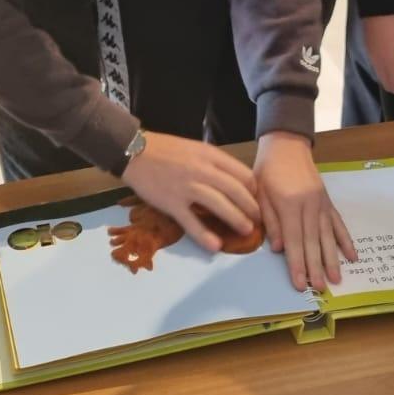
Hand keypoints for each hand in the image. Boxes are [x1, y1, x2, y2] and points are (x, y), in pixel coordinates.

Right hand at [122, 132, 261, 254]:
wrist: (135, 151)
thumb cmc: (166, 150)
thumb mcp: (196, 148)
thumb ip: (214, 163)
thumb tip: (234, 181)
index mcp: (210, 155)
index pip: (242, 174)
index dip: (254, 190)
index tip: (257, 200)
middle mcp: (202, 170)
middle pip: (236, 191)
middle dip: (251, 208)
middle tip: (258, 220)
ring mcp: (187, 187)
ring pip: (219, 205)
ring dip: (236, 220)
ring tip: (246, 231)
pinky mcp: (171, 203)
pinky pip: (191, 222)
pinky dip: (204, 236)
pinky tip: (215, 246)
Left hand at [254, 131, 356, 292]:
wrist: (286, 145)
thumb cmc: (268, 170)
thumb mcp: (260, 193)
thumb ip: (270, 220)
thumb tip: (277, 249)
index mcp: (289, 204)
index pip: (293, 240)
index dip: (297, 264)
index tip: (301, 284)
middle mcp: (309, 205)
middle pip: (313, 242)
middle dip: (316, 268)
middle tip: (321, 289)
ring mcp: (321, 203)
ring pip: (328, 236)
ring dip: (333, 259)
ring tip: (337, 279)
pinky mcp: (328, 201)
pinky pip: (338, 223)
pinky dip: (346, 240)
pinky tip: (352, 256)